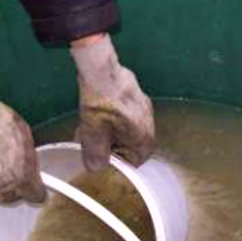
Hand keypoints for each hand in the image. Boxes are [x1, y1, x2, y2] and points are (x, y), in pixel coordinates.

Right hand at [0, 79, 46, 203]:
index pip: (35, 195)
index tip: (34, 188)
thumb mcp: (25, 136)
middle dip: (10, 187)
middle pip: (9, 197)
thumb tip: (27, 161)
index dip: (34, 190)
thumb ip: (27, 157)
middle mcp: (3, 185)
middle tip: (7, 169)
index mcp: (24, 176)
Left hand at [70, 32, 155, 170]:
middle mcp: (149, 125)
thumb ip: (95, 154)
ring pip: (129, 130)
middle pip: (133, 145)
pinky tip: (100, 112)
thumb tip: (96, 169)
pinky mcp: (139, 98)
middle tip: (93, 141)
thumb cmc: (100, 103)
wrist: (102, 71)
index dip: (118, 161)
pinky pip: (129, 116)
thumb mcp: (92, 134)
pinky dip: (115, 119)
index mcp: (143, 137)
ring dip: (112, 132)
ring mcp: (146, 109)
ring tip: (93, 127)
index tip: (102, 156)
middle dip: (113, 146)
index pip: (136, 161)